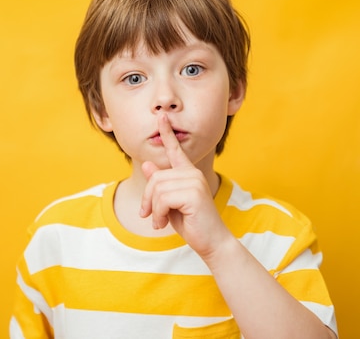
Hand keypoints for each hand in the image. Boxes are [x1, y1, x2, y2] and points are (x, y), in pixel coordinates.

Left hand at [140, 114, 231, 257]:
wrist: (212, 242)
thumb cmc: (192, 224)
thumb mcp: (170, 203)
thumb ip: (160, 185)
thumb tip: (147, 165)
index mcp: (188, 173)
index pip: (175, 150)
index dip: (167, 133)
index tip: (161, 117)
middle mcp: (192, 173)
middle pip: (156, 178)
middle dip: (147, 200)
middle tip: (149, 216)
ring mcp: (194, 181)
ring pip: (158, 189)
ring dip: (154, 210)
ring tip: (160, 222)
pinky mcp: (194, 193)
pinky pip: (162, 199)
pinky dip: (158, 214)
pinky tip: (163, 224)